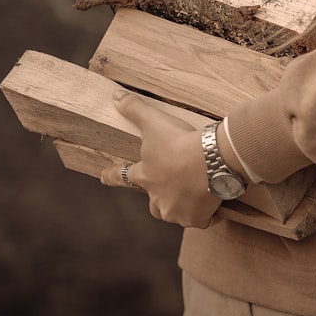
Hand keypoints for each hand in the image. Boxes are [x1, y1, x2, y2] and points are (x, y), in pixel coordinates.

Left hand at [99, 90, 220, 228]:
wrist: (213, 160)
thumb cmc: (180, 142)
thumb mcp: (155, 122)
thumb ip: (135, 108)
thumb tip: (115, 95)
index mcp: (145, 176)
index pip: (121, 176)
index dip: (111, 175)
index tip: (103, 176)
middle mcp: (157, 199)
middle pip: (151, 204)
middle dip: (156, 197)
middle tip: (167, 188)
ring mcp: (176, 211)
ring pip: (173, 213)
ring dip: (179, 206)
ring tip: (192, 195)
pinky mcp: (197, 218)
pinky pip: (200, 220)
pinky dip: (205, 215)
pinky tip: (212, 208)